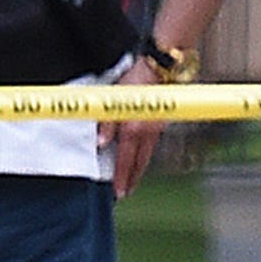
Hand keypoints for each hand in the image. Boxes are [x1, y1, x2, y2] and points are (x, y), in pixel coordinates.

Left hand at [103, 56, 162, 199]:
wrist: (158, 69)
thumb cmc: (133, 82)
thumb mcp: (114, 101)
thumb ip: (107, 124)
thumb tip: (101, 144)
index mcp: (133, 130)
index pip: (126, 160)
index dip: (122, 177)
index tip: (119, 192)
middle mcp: (146, 133)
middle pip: (139, 163)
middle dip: (132, 179)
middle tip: (126, 192)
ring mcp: (155, 129)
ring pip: (147, 156)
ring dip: (139, 170)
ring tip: (133, 181)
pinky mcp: (160, 123)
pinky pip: (151, 146)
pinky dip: (145, 157)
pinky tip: (142, 159)